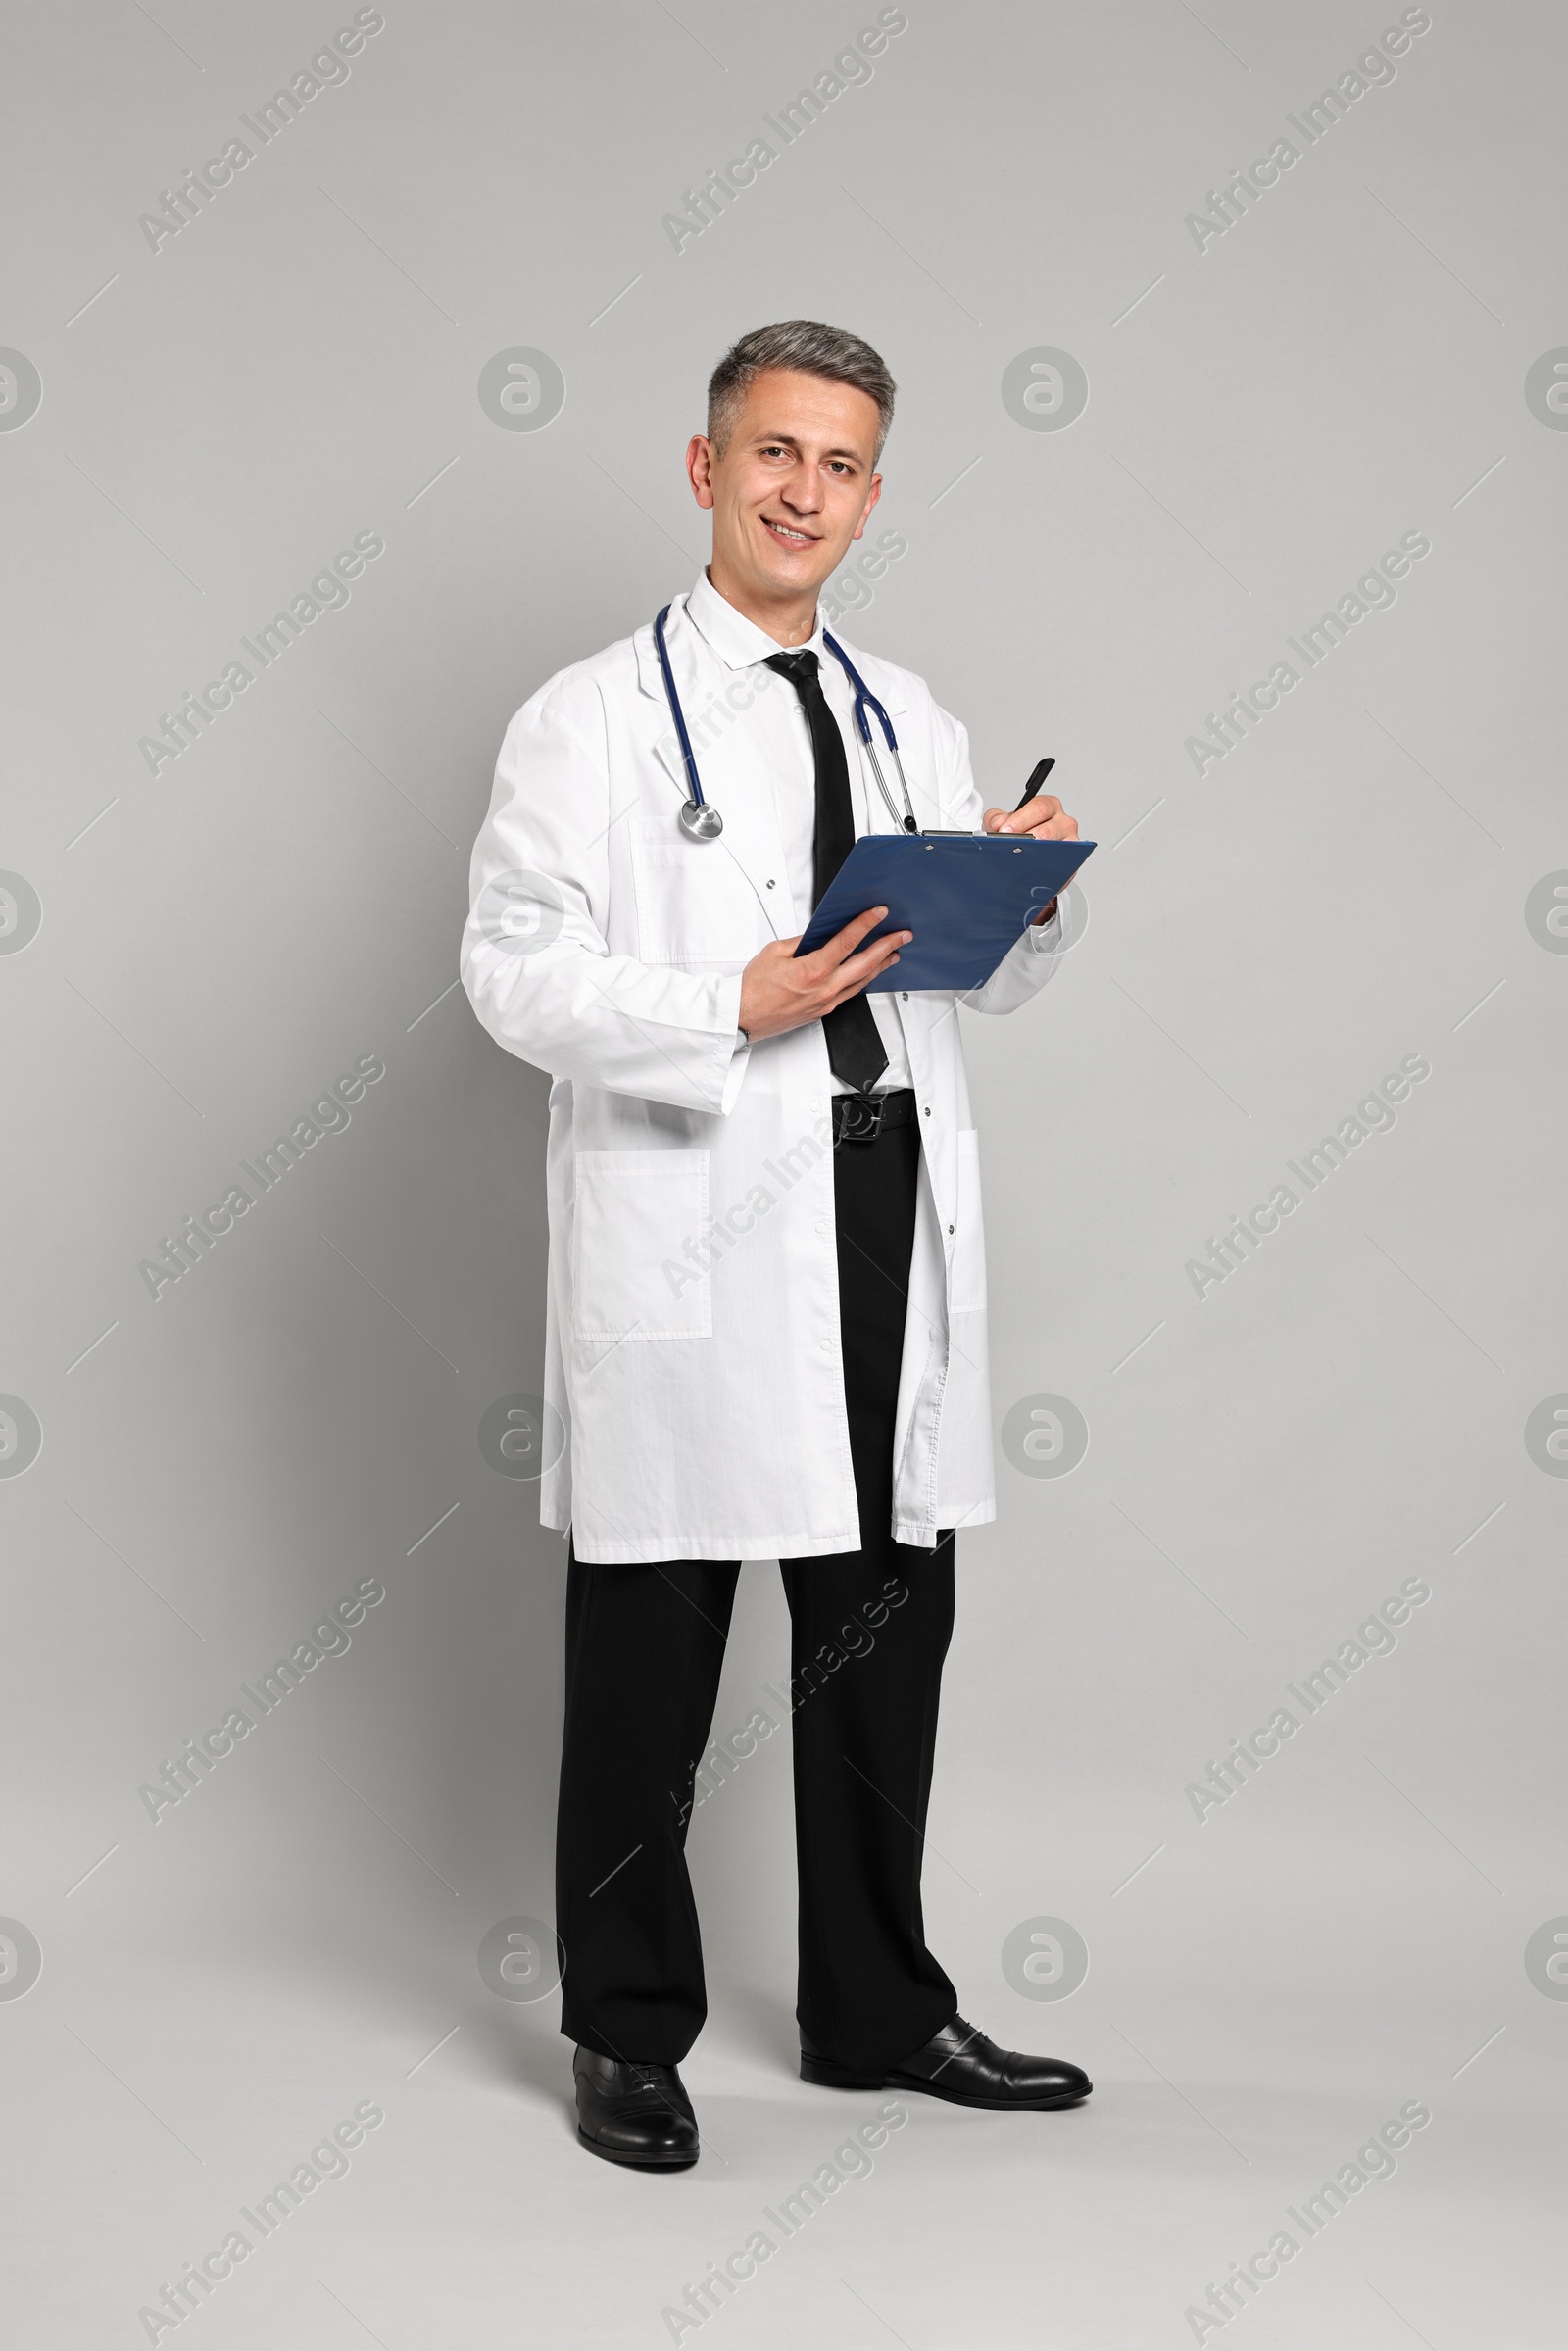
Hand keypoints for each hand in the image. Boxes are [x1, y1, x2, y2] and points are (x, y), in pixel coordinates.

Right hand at [738, 905, 909, 1041]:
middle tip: (901, 935)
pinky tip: (869, 974)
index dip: (865, 925)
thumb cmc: (753, 989)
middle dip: (886, 946)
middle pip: (865, 963)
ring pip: (862, 982)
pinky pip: (850, 994)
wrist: (743, 1017)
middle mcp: (824, 988)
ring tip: (893, 953)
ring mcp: (826, 1002)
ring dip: (880, 966)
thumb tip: (818, 936)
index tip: (879, 914)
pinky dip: (864, 981)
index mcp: (813, 970)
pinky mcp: (822, 1011)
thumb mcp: (775, 953)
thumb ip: (801, 942)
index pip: (846, 942)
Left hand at [981, 792, 1078, 923]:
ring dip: (1033, 856)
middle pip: (1047, 830)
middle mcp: (1062, 822)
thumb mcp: (1005, 822)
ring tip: (1017, 860)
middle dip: (1026, 840)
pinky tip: (1029, 871)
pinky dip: (1042, 870)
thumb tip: (998, 824)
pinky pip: (1059, 867)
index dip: (1020, 819)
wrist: (1027, 856)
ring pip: (1053, 850)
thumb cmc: (1021, 835)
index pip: (1039, 808)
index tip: (1005, 831)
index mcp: (1048, 806)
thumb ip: (996, 819)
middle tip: (1009, 847)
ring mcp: (1070, 842)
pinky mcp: (1071, 862)